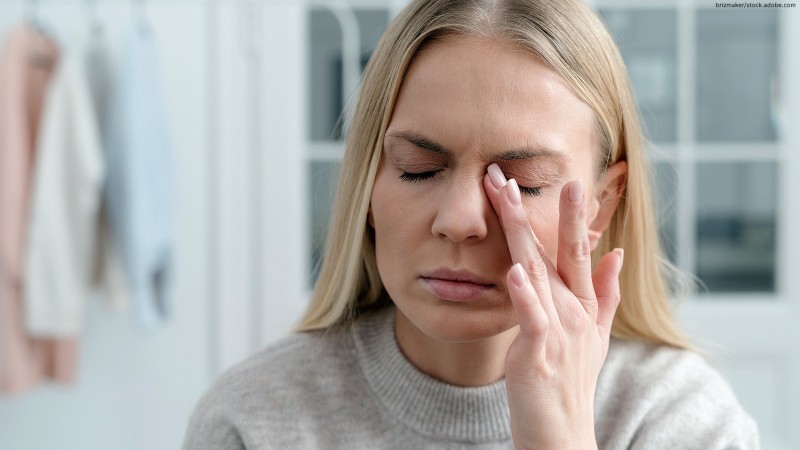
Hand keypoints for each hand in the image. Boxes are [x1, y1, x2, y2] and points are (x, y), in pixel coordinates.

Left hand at [483, 164, 623, 449]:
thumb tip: (617, 252)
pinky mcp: (540, 354)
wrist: (563, 434)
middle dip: (538, 208)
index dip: (566, 213)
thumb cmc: (570, 383)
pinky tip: (514, 271)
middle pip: (555, 250)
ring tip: (506, 196)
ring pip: (537, 271)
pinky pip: (532, 319)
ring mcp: (558, 330)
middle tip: (515, 170)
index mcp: (581, 303)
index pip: (574, 249)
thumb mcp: (593, 334)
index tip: (560, 177)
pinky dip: (524, 296)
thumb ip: (604, 293)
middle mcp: (573, 310)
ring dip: (522, 233)